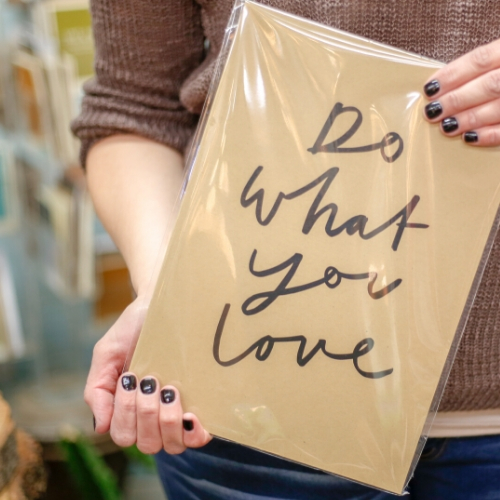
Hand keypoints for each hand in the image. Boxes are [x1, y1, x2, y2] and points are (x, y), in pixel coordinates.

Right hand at [84, 296, 210, 453]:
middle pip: (147, 444)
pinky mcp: (199, 405)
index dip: (127, 414)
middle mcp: (152, 416)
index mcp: (127, 408)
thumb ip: (96, 390)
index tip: (131, 379)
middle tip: (151, 380)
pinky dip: (194, 433)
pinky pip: (197, 437)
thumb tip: (100, 427)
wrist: (160, 305)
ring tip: (170, 389)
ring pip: (171, 445)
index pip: (124, 436)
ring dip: (167, 420)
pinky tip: (191, 415)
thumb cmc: (131, 329)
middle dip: (146, 413)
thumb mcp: (106, 354)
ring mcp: (176, 412)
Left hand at [423, 39, 499, 145]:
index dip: (453, 74)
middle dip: (457, 100)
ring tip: (446, 127)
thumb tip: (446, 87)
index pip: (482, 58)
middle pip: (490, 84)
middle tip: (432, 112)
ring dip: (470, 118)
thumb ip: (488, 67)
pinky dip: (491, 134)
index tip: (430, 88)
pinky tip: (471, 138)